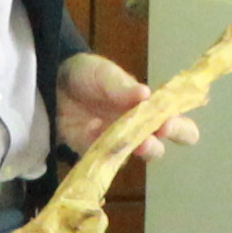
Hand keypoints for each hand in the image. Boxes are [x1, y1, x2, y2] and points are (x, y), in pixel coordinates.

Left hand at [56, 51, 190, 157]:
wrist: (52, 82)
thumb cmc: (88, 75)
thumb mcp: (105, 73)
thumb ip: (123, 86)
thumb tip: (146, 94)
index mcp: (149, 109)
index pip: (178, 124)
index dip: (179, 127)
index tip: (167, 123)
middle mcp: (137, 130)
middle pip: (158, 149)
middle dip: (155, 146)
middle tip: (148, 137)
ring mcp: (115, 144)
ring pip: (130, 159)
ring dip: (128, 150)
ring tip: (125, 140)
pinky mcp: (92, 152)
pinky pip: (101, 158)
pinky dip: (98, 144)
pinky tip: (91, 128)